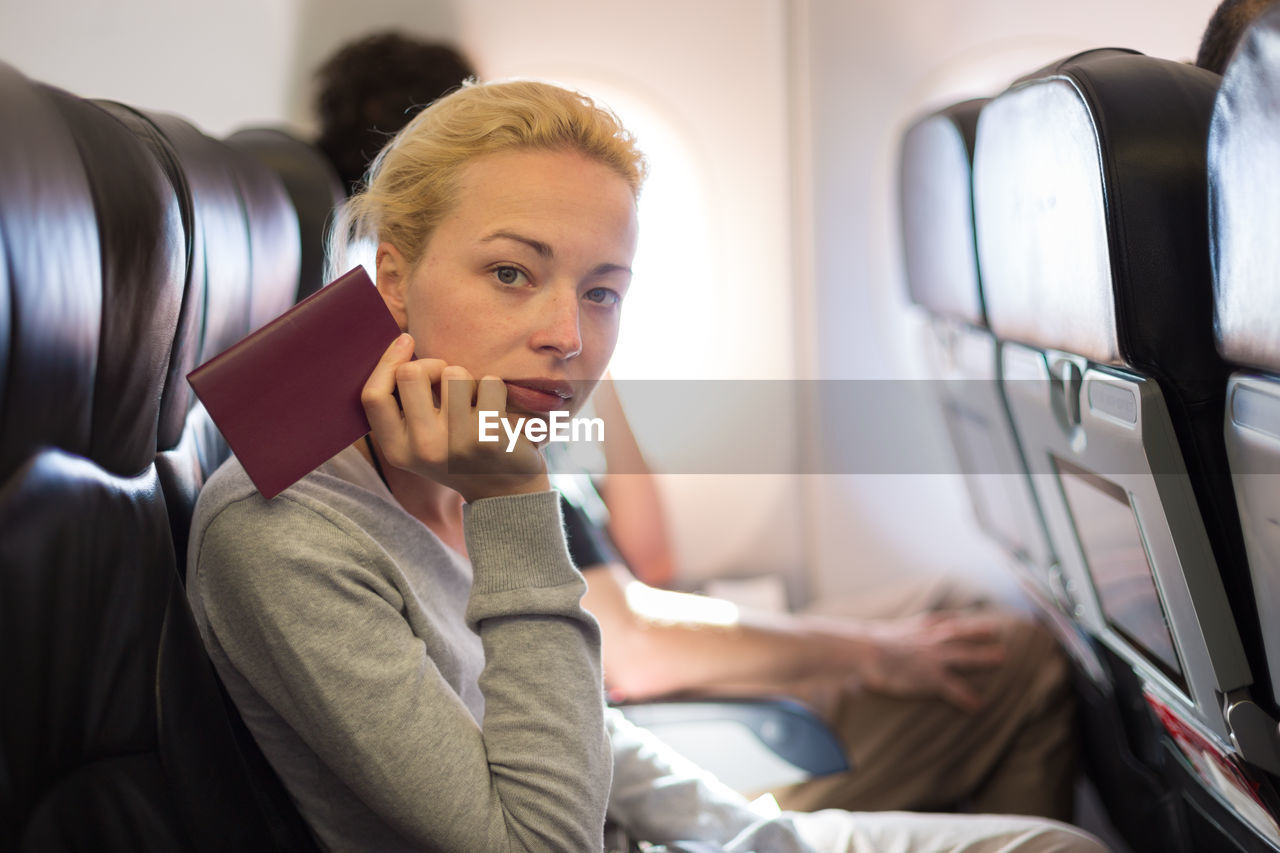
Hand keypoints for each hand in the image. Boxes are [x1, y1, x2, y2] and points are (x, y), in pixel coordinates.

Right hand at [361, 334, 549, 501]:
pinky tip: (497, 413)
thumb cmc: (460, 454)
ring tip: (475, 404)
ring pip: (453, 373)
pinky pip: (488, 382)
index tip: (405, 341)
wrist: (506, 492)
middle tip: (446, 378)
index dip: (386, 362)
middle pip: (410, 374)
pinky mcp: (489, 435)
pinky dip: (495, 389)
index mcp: (398, 450)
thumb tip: (401, 346)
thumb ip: (403, 406)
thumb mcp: (420, 441)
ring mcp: (455, 442)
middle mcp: (422, 448)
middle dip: (432, 364)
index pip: (373, 396)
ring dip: (467, 380)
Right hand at [846, 611, 1009, 711]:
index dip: (955, 619)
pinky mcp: (932, 679)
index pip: (940, 620)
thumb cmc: (865, 643)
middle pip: (959, 634)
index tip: (966, 616)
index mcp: (915, 628)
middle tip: (996, 628)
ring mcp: (933, 659)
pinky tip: (979, 705)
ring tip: (1002, 657)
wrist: (865, 652)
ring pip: (965, 656)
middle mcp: (929, 641)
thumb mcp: (876, 631)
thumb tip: (864, 634)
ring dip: (984, 656)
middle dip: (978, 631)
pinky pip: (955, 689)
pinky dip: (967, 697)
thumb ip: (882, 633)